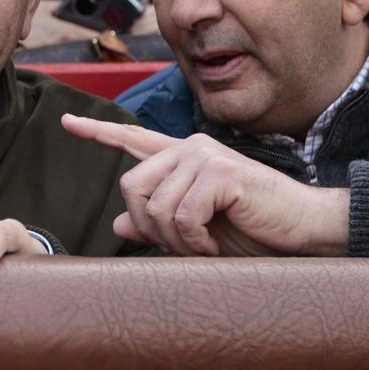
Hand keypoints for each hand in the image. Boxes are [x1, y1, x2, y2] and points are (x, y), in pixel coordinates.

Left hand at [61, 114, 349, 256]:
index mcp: (184, 158)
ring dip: (175, 240)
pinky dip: (193, 241)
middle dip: (148, 226)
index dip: (98, 133)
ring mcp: (205, 156)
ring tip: (202, 247)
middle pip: (132, 185)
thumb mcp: (197, 231)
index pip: (134, 140)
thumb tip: (118, 223)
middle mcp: (191, 148)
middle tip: (180, 246)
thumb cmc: (254, 229)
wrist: (301, 230)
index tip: (67, 122)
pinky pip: (181, 215)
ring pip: (156, 206)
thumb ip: (159, 222)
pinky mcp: (220, 172)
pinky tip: (212, 245)